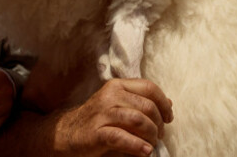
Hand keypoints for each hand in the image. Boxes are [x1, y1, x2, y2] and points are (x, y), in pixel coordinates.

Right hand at [54, 78, 172, 156]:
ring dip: (150, 135)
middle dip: (158, 124)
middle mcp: (110, 95)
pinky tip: (145, 152)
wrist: (67, 133)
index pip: (149, 87)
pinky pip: (122, 137)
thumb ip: (141, 102)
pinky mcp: (96, 133)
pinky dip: (137, 146)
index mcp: (117, 86)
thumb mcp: (119, 105)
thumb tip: (168, 103)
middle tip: (158, 136)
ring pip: (138, 120)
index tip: (169, 118)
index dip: (163, 103)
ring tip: (151, 144)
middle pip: (147, 106)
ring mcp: (102, 113)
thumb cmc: (98, 120)